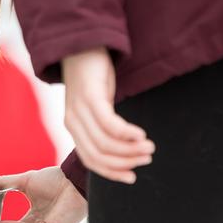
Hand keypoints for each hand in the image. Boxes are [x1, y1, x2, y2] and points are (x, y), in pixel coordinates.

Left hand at [62, 47, 154, 183]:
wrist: (81, 45)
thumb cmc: (95, 78)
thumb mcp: (99, 106)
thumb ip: (105, 126)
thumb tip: (125, 148)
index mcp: (74, 128)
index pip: (91, 161)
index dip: (112, 173)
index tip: (132, 177)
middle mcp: (73, 123)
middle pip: (98, 156)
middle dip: (125, 162)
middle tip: (147, 158)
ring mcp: (79, 111)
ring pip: (104, 143)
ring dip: (129, 150)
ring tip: (149, 147)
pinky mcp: (90, 97)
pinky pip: (108, 124)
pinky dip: (126, 134)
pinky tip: (140, 134)